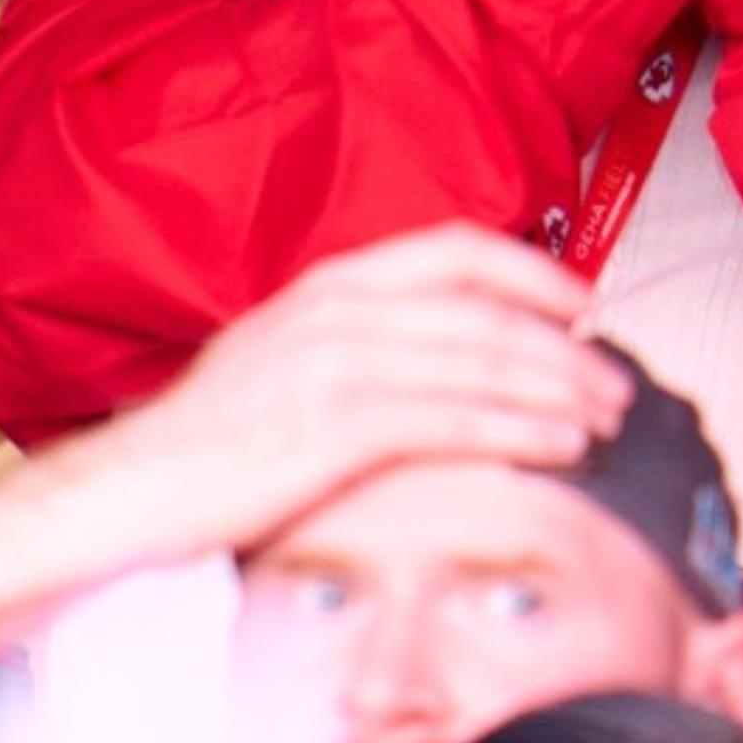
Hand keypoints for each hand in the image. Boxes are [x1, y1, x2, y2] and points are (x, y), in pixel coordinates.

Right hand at [99, 227, 633, 565]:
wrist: (126, 491)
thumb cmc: (205, 441)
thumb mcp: (281, 360)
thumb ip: (353, 343)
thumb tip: (429, 353)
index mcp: (331, 285)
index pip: (455, 251)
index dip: (532, 272)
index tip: (583, 302)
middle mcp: (341, 310)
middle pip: (486, 312)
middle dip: (565, 346)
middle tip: (615, 379)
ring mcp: (339, 366)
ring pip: (482, 363)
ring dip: (559, 388)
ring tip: (607, 415)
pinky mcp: (337, 429)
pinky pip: (455, 421)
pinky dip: (520, 430)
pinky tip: (560, 444)